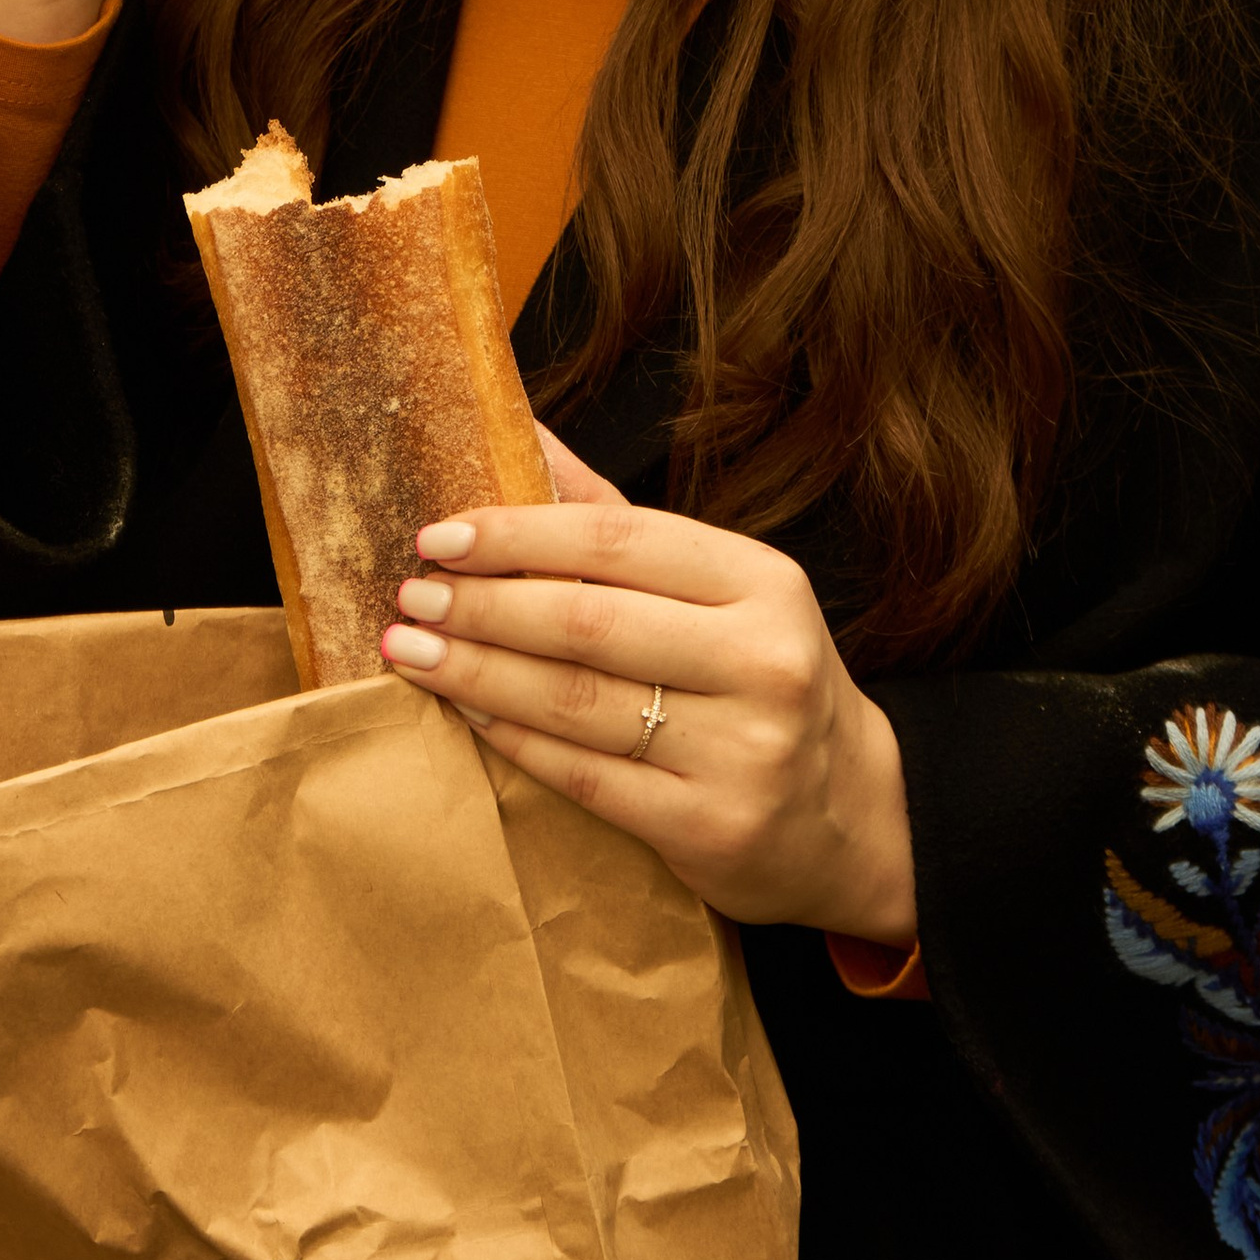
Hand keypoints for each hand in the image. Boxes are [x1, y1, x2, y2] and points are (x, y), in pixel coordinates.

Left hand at [378, 431, 916, 943]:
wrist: (849, 816)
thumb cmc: (756, 678)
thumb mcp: (720, 590)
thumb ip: (617, 520)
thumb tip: (523, 432)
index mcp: (763, 582)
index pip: (619, 539)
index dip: (518, 533)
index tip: (439, 536)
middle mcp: (763, 661)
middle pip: (588, 621)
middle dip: (482, 605)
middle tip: (412, 595)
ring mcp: (742, 750)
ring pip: (575, 700)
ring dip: (476, 672)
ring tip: (411, 649)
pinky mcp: (710, 827)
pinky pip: (583, 775)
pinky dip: (511, 739)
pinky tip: (465, 712)